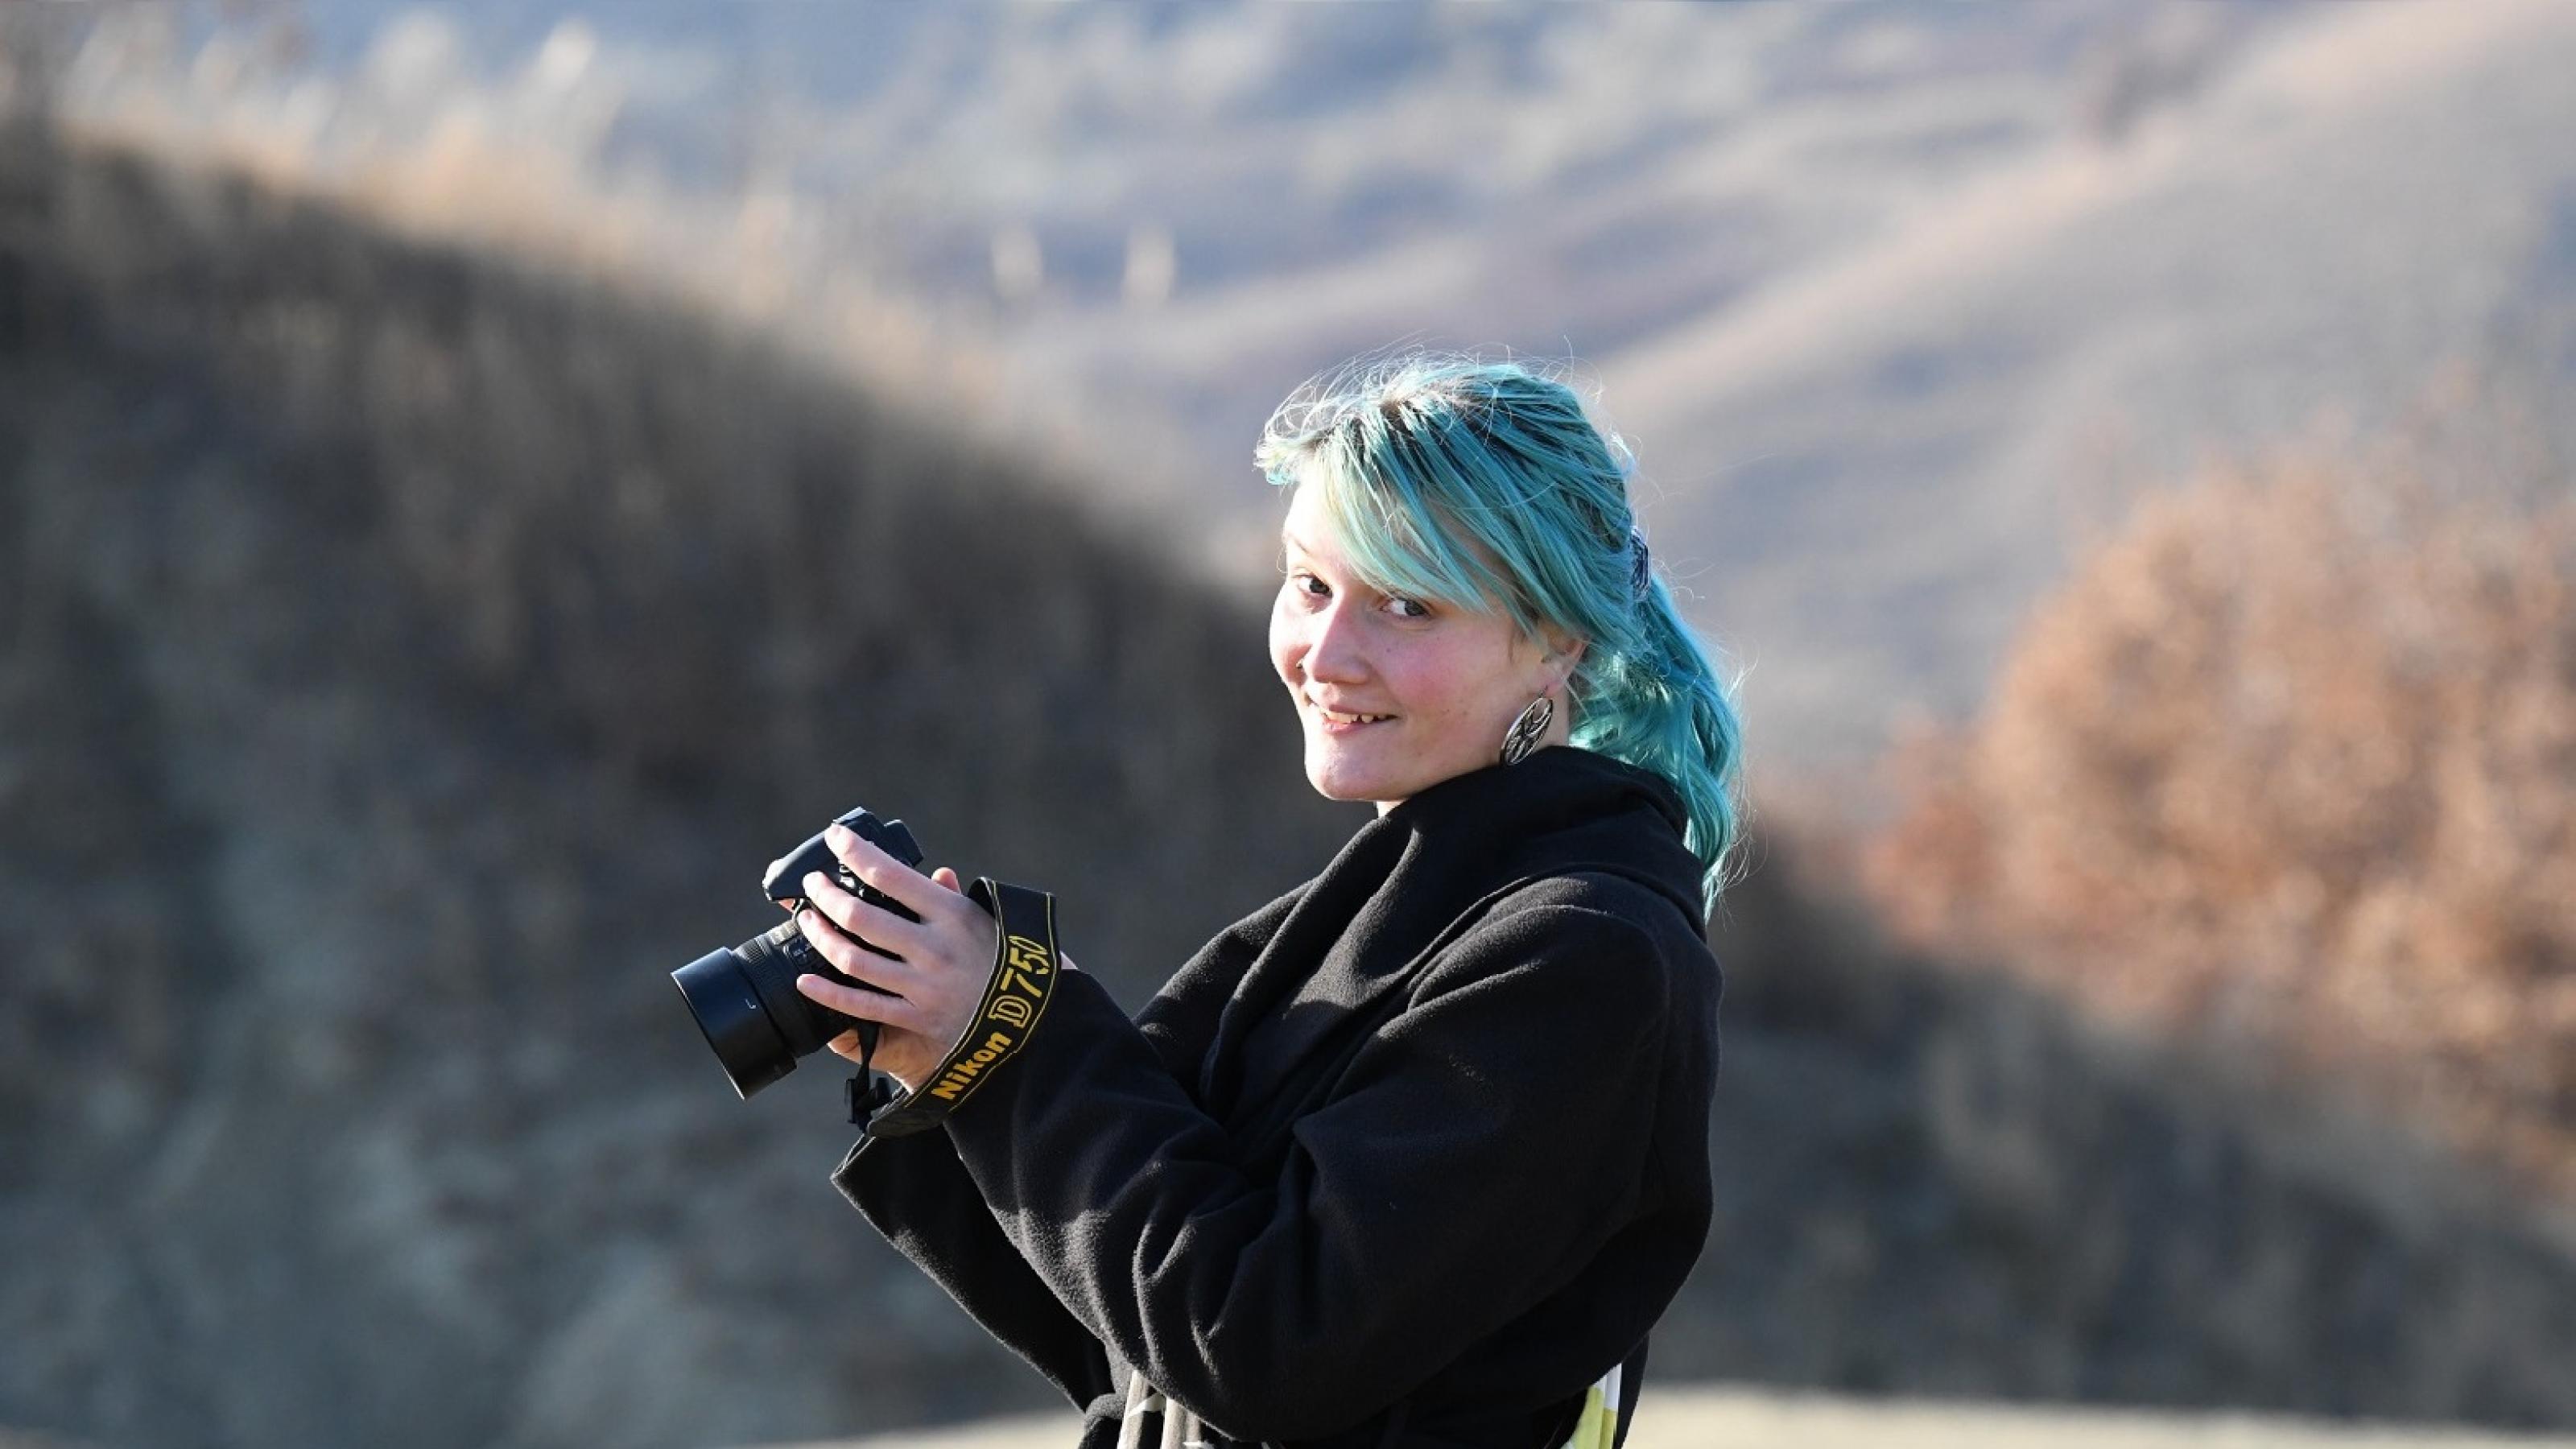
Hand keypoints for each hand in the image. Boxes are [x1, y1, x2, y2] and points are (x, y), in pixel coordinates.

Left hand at [791, 822, 997, 1092]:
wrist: (1038, 1020)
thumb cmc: (1013, 962)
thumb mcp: (993, 921)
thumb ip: (958, 898)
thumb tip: (938, 873)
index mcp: (953, 915)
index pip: (890, 875)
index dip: (855, 852)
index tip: (835, 837)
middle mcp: (935, 948)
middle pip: (860, 917)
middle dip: (826, 896)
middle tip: (812, 885)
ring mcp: (923, 986)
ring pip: (853, 960)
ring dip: (821, 937)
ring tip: (807, 920)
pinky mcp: (917, 1019)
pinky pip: (861, 1006)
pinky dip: (828, 992)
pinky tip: (805, 980)